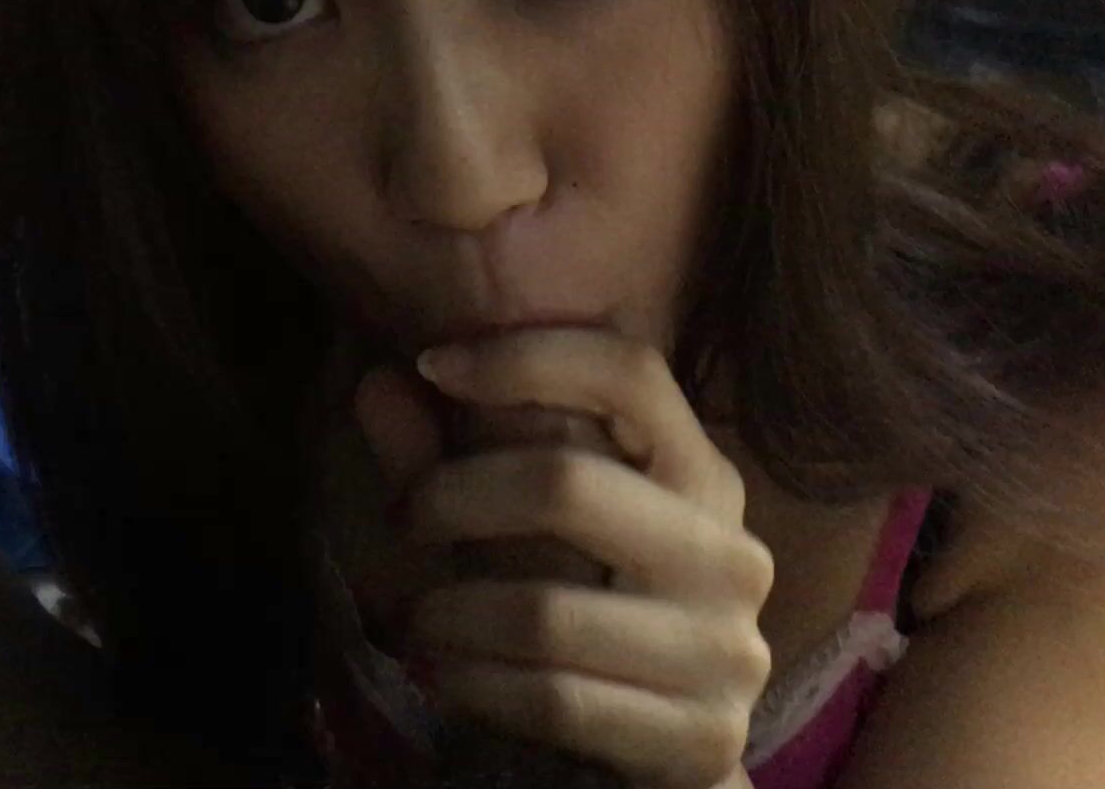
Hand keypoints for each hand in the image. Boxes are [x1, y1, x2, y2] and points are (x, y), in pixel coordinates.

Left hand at [355, 327, 773, 788]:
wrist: (666, 753)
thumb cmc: (580, 615)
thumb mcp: (515, 531)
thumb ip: (446, 459)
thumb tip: (376, 382)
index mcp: (701, 475)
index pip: (630, 373)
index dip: (526, 356)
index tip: (431, 364)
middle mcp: (728, 551)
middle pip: (568, 483)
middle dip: (452, 496)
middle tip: (402, 518)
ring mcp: (725, 649)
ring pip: (545, 612)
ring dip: (448, 615)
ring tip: (413, 619)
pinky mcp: (702, 737)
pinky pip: (556, 700)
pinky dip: (477, 685)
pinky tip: (445, 676)